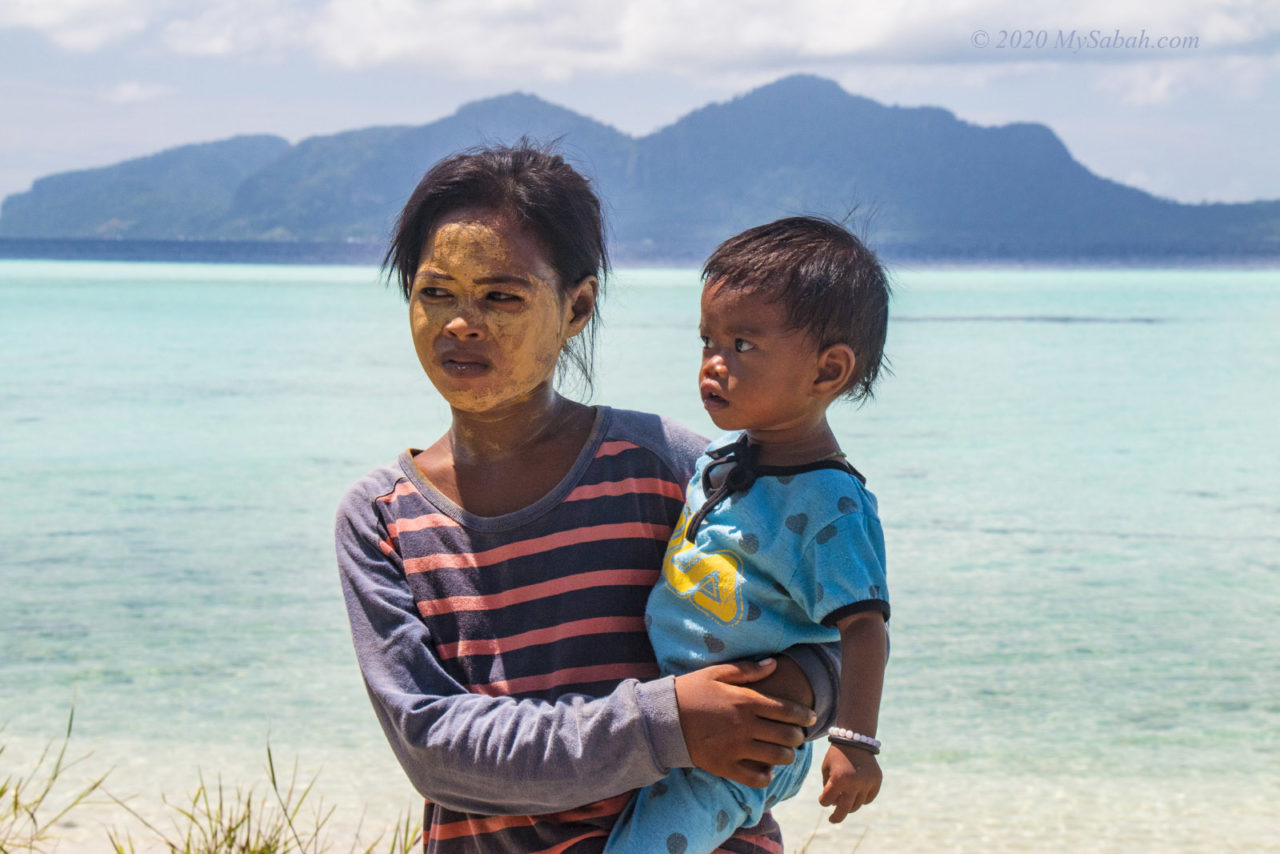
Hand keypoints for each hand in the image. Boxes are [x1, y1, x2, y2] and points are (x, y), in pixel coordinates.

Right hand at [674, 658, 817, 787]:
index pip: (787, 710)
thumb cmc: (691, 690)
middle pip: (787, 736)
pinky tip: (766, 769)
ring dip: (787, 756)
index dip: (804, 715)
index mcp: (746, 701)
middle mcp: (745, 726)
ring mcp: (736, 748)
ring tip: (785, 752)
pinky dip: (766, 776)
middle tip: (797, 735)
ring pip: (776, 758)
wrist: (663, 718)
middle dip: (798, 737)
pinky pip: (755, 777)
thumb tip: (775, 664)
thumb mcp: (717, 672)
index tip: (811, 717)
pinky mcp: (725, 766)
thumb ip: (748, 670)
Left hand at [818, 744, 881, 822]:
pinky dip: (861, 798)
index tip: (822, 799)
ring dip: (849, 805)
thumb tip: (835, 805)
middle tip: (832, 820)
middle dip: (836, 817)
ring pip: (856, 805)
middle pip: (844, 810)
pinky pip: (868, 799)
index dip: (822, 800)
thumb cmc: (837, 755)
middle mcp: (854, 783)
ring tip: (844, 801)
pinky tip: (856, 793)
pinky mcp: (876, 782)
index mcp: (838, 779)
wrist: (855, 740)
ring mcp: (867, 783)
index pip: (827, 801)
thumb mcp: (826, 769)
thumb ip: (827, 787)